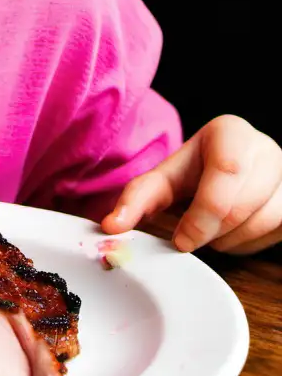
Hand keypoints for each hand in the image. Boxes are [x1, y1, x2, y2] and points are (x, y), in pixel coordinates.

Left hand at [102, 115, 281, 254]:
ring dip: (231, 240)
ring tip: (211, 231)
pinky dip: (252, 244)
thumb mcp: (167, 176)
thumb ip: (138, 197)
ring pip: (266, 222)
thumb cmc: (199, 170)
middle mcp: (266, 148)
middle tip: (190, 238)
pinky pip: (280, 234)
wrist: (236, 164)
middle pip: (242, 203)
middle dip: (211, 231)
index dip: (203, 214)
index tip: (180, 241)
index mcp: (231, 132)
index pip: (226, 171)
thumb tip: (111, 227)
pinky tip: (234, 233)